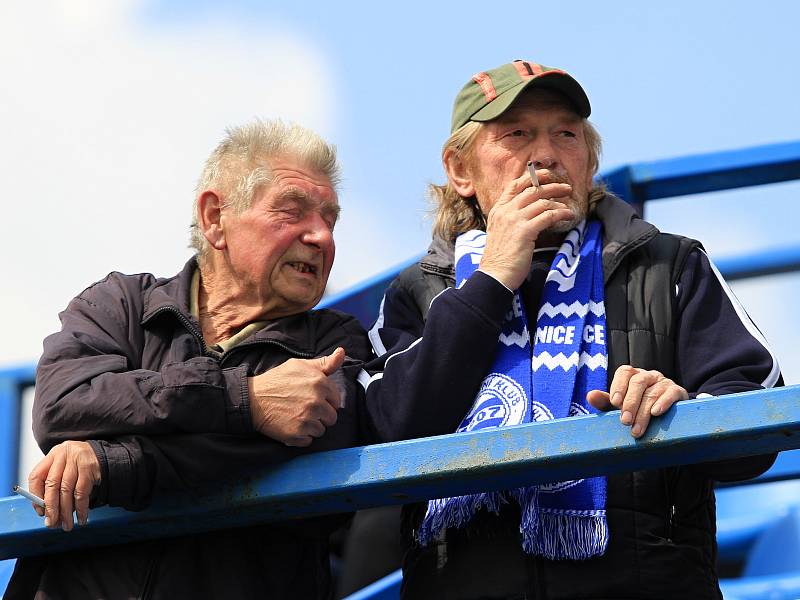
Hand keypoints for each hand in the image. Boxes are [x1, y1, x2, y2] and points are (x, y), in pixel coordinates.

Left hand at [28, 441, 100, 530]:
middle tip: (52, 523)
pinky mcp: (90, 467)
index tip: (41, 512)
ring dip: (66, 511)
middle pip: (52, 485)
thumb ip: (54, 485)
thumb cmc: (81, 464)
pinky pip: (82, 492)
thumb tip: (47, 512)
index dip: (36, 496)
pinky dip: (81, 508)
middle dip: (51, 508)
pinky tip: (81, 517)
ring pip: (67, 490)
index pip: (36, 476)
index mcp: (53, 455)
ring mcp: (78, 459)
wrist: (105, 455)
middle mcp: (64, 454)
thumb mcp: (64, 468)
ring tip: (67, 524)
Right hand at [249, 347, 345, 446]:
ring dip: (311, 426)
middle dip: (321, 415)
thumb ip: (325, 363)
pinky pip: (309, 440)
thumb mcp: (300, 366)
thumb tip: (341, 353)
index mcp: (320, 384)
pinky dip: (301, 436)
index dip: (326, 401)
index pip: (336, 400)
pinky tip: (292, 425)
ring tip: (297, 416)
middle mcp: (316, 402)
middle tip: (304, 409)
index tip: (314, 399)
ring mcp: (307, 419)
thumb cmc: (277, 380)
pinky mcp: (296, 434)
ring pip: (321, 430)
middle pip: (331, 417)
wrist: (252, 398)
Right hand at [479, 170, 573, 289]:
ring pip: (542, 201)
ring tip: (569, 204)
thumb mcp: (500, 232)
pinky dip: (561, 213)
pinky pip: (548, 216)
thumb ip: (510, 218)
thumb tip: (530, 211)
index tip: (547, 174)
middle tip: (566, 188)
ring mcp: (514, 220)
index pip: (515, 185)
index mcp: (498, 210)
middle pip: (532, 190)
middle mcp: (505, 211)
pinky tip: (568, 215)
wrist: (494, 274)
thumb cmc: (499, 258)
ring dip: (559, 201)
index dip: (532, 177)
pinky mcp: (525, 231)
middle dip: (552, 186)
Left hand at [586, 365, 687, 437]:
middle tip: (625, 422)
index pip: (624, 372)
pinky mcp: (678, 391)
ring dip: (643, 413)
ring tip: (637, 430)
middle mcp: (648, 376)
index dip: (618, 386)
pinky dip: (663, 403)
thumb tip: (590, 396)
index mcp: (632, 375)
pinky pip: (671, 393)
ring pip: (652, 393)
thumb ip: (605, 401)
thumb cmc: (637, 409)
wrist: (666, 415)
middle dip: (630, 403)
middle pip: (638, 383)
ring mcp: (663, 382)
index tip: (614, 402)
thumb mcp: (619, 406)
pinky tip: (656, 413)